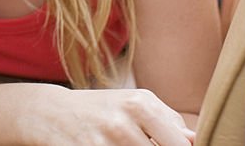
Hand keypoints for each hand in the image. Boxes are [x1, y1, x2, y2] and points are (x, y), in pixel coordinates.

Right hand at [25, 86, 195, 145]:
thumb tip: (195, 141)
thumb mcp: (132, 102)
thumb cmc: (100, 109)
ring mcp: (104, 143)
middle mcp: (124, 123)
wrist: (49, 113)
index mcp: (141, 104)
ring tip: (126, 145)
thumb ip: (167, 120)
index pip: (179, 144)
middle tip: (141, 144)